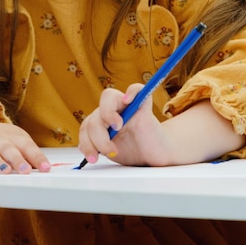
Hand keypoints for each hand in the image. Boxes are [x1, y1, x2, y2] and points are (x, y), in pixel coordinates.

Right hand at [0, 113, 50, 173]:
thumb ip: (29, 154)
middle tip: (26, 170)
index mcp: (13, 137)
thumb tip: (45, 168)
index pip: (27, 146)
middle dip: (17, 159)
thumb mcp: (16, 141)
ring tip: (5, 171)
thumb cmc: (0, 140)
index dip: (37, 157)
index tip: (46, 168)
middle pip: (8, 149)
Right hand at [78, 86, 245, 166]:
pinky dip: (87, 149)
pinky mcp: (99, 143)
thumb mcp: (157, 121)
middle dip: (102, 123)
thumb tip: (145, 85)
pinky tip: (95, 158)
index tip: (125, 115)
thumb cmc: (160, 136)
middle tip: (116, 133)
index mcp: (127, 104)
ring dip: (94, 140)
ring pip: (88, 127)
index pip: (113, 95)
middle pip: (96, 111)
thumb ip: (149, 102)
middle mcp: (113, 114)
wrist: (158, 155)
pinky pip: (85, 141)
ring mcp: (104, 128)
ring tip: (109, 154)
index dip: (115, 104)